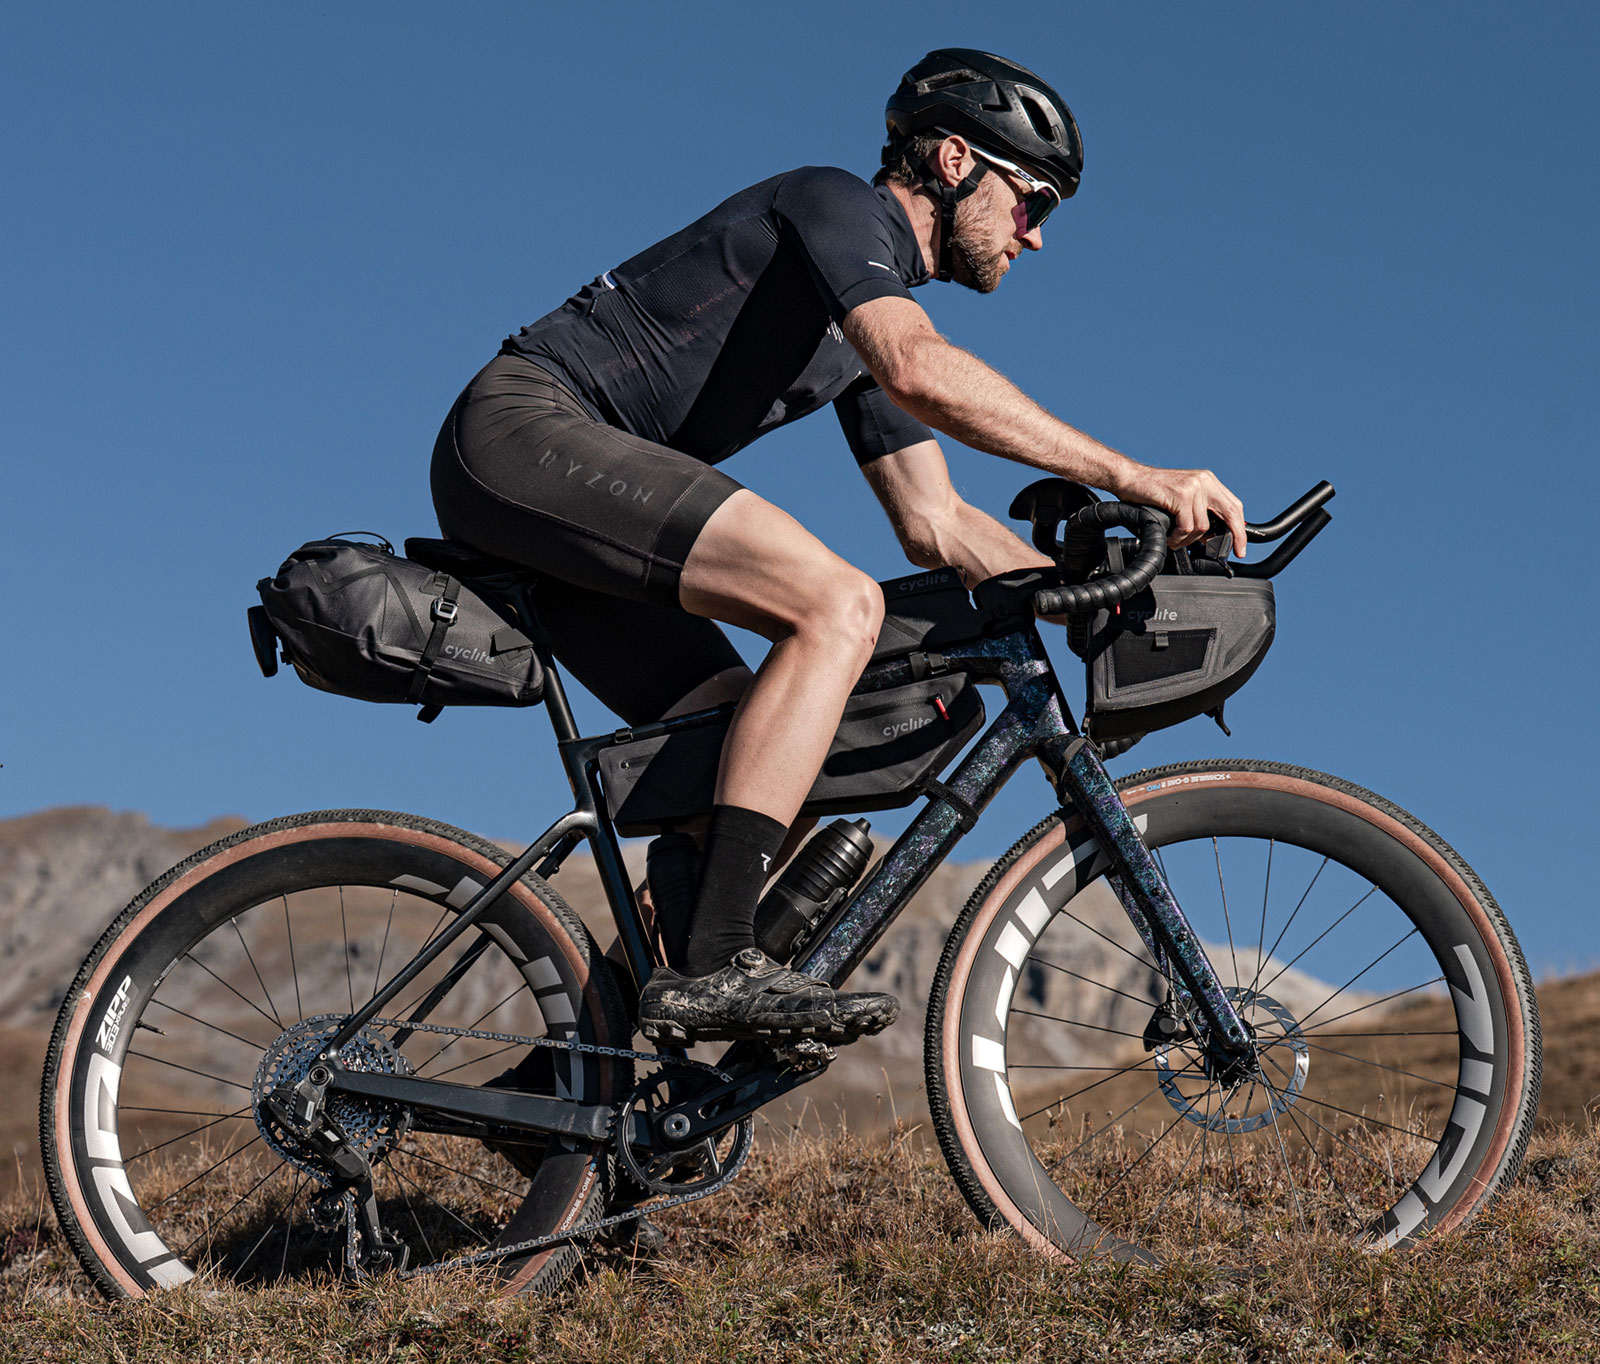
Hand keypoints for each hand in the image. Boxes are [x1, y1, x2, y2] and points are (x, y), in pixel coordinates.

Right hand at [1115, 465, 1246, 557]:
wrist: (1129, 479)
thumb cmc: (1150, 492)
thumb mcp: (1181, 500)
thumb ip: (1198, 513)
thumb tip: (1209, 538)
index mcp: (1207, 481)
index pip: (1234, 505)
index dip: (1240, 527)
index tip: (1240, 545)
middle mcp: (1204, 481)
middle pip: (1231, 512)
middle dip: (1236, 536)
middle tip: (1234, 552)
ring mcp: (1193, 487)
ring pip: (1203, 526)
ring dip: (1189, 540)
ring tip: (1175, 540)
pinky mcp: (1180, 495)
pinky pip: (1187, 527)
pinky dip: (1178, 538)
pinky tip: (1169, 537)